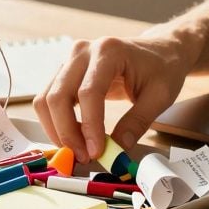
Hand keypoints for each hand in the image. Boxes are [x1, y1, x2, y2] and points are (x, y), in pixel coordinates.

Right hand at [34, 32, 199, 162]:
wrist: (159, 51)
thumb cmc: (162, 68)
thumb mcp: (160, 96)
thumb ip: (138, 122)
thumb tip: (117, 150)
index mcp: (109, 51)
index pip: (89, 92)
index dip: (89, 126)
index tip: (96, 151)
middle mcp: (83, 51)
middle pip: (58, 96)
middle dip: (67, 132)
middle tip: (84, 157)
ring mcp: (70, 60)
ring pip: (46, 99)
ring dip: (57, 130)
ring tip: (79, 151)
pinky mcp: (64, 72)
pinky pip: (49, 99)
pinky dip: (56, 122)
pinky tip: (74, 137)